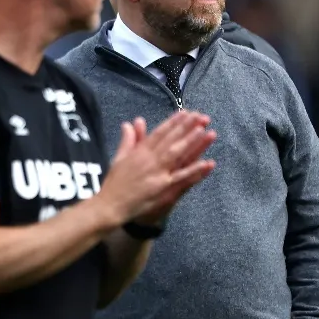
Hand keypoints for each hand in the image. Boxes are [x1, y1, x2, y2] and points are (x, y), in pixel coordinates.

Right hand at [98, 111, 216, 224]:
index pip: (159, 133)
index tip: (185, 112)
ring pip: (178, 155)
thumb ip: (127, 140)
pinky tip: (207, 163)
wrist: (111, 205)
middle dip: (186, 127)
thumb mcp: (119, 158)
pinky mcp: (164, 189)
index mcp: (139, 152)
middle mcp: (150, 160)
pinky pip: (182, 178)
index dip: (173, 122)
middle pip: (171, 141)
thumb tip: (129, 123)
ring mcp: (158, 174)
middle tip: (201, 116)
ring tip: (206, 131)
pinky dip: (195, 171)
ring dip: (192, 143)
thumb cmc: (115, 183)